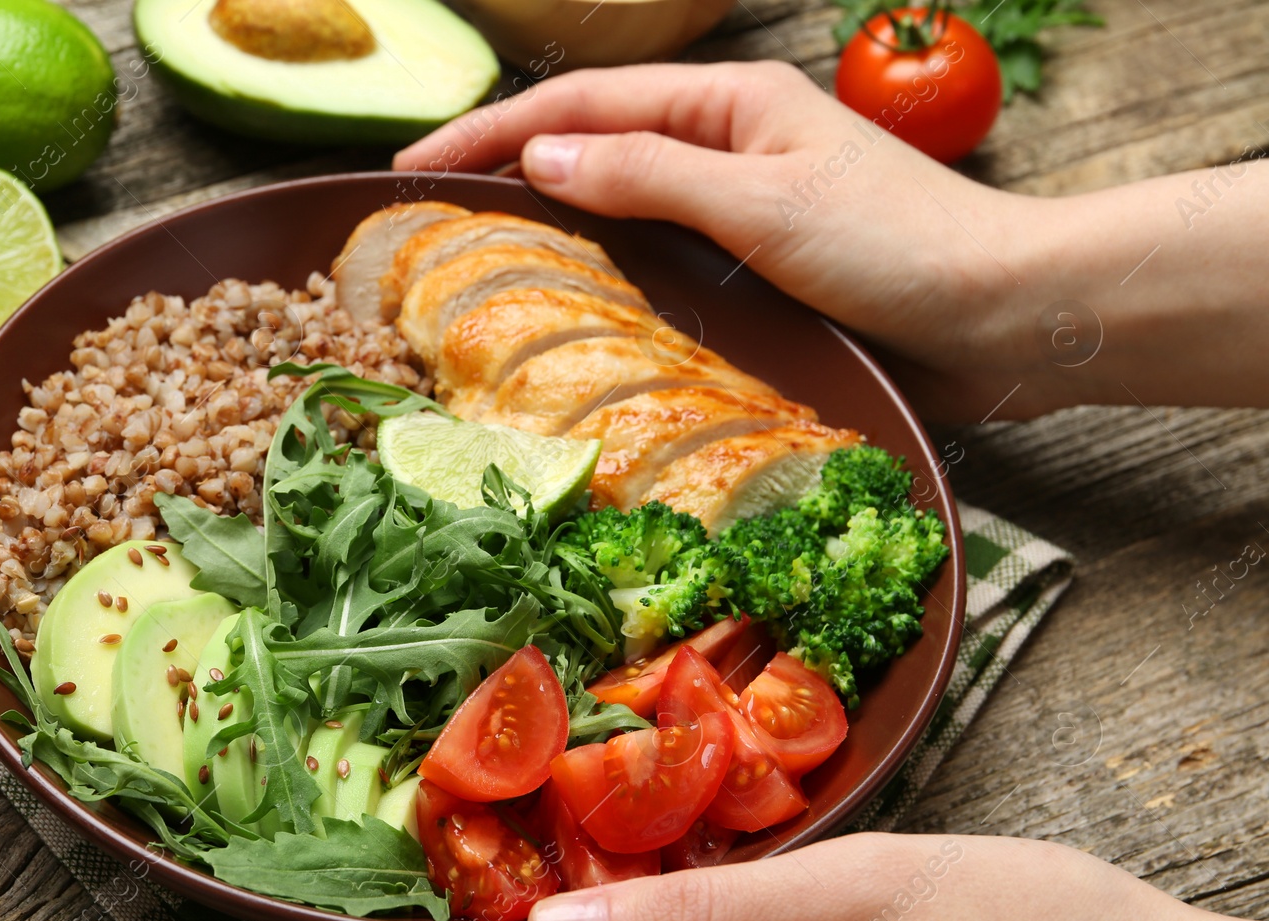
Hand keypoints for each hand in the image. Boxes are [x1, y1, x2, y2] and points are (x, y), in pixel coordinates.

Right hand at [394, 64, 1268, 418]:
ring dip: (551, 223)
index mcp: (729, 104)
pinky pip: (660, 259)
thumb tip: (540, 158)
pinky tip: (570, 304)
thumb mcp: (763, 202)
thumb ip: (649, 176)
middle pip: (594, 145)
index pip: (583, 104)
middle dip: (508, 169)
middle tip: (427, 218)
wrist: (1006, 316)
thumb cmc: (899, 246)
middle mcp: (729, 146)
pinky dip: (605, 271)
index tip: (416, 165)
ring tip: (476, 260)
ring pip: (622, 204)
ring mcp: (742, 208)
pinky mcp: (757, 268)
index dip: (494, 129)